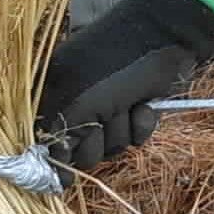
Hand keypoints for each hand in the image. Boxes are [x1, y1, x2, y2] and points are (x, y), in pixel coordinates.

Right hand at [37, 0, 213, 177]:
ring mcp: (108, 105)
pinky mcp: (135, 107)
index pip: (47, 140)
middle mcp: (77, 102)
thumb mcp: (78, 103)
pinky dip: (142, 122)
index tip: (65, 177)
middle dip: (97, 138)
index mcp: (54, 94)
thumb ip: (61, 138)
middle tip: (105, 114)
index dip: (58, 158)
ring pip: (112, 144)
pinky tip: (145, 101)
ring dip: (122, 127)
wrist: (166, 35)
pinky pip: (136, 135)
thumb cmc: (115, 66)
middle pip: (82, 150)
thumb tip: (54, 176)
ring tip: (128, 101)